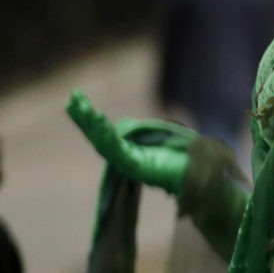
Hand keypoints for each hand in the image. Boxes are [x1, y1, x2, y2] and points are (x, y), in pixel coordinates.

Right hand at [67, 92, 193, 192]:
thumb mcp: (155, 140)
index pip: (102, 133)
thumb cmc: (183, 159)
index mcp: (127, 153)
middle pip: (97, 137)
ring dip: (92, 123)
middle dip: (83, 117)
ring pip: (104, 143)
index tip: (76, 96)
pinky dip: (106, 133)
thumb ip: (137, 134)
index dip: (88, 117)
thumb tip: (122, 124)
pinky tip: (99, 118)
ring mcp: (129, 165)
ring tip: (83, 107)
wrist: (201, 175)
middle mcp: (124, 160)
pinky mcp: (136, 167)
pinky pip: (117, 149)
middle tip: (72, 96)